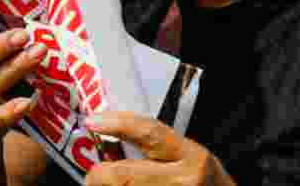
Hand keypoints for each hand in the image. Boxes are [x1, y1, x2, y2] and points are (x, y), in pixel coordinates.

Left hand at [84, 112, 235, 185]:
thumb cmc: (205, 183)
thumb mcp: (191, 157)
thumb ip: (158, 148)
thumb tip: (113, 139)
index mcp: (192, 158)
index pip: (150, 133)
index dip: (118, 124)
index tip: (94, 121)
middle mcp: (183, 181)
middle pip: (123, 175)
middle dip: (99, 174)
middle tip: (94, 173)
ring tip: (104, 184)